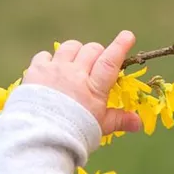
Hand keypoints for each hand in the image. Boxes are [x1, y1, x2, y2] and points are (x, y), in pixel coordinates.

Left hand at [21, 31, 142, 136]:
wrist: (39, 137)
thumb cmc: (74, 133)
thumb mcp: (99, 127)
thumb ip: (118, 120)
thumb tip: (138, 123)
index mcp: (94, 88)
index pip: (110, 61)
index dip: (120, 46)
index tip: (127, 35)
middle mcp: (75, 74)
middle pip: (91, 50)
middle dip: (97, 53)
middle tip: (94, 65)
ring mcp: (55, 70)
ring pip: (70, 47)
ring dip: (75, 52)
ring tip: (74, 64)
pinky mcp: (36, 71)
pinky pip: (45, 55)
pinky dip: (49, 60)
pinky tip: (50, 70)